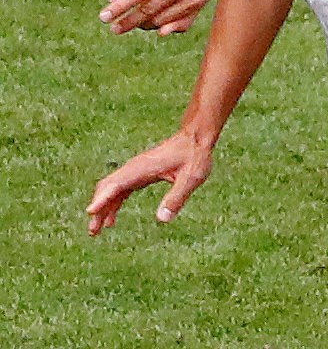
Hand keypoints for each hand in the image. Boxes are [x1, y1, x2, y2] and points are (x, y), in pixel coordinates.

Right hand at [86, 130, 213, 234]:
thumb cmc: (195, 155)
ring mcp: (136, 170)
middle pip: (108, 187)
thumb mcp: (191, 177)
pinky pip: (120, 189)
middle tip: (93, 231)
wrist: (196, 136)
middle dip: (98, 208)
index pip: (116, 184)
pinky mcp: (140, 173)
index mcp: (143, 168)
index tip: (90, 212)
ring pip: (111, 189)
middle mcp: (134, 168)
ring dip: (103, 208)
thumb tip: (162, 219)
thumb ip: (177, 197)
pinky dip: (113, 203)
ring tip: (96, 231)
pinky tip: (112, 219)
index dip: (103, 198)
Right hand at [100, 0, 228, 34]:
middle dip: (126, 21)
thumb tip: (161, 34)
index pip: (162, 20)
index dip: (143, 25)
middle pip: (148, 8)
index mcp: (195, 0)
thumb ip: (186, 18)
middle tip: (112, 28)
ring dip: (119, 7)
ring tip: (104, 16)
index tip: (128, 28)